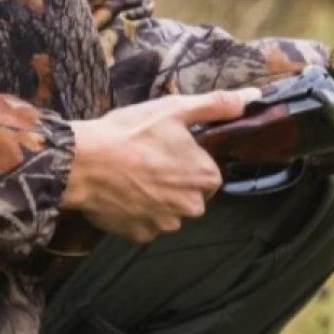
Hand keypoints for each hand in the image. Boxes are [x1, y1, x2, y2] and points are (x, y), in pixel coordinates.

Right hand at [63, 88, 260, 241]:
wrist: (82, 162)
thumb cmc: (130, 133)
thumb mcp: (175, 110)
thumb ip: (216, 106)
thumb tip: (252, 98)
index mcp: (206, 178)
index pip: (208, 174)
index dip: (189, 161)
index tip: (167, 151)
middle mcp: (192, 207)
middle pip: (190, 195)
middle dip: (174, 182)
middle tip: (147, 162)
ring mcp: (166, 224)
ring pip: (168, 210)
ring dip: (155, 198)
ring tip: (131, 177)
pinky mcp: (140, 235)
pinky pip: (144, 223)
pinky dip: (135, 212)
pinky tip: (121, 193)